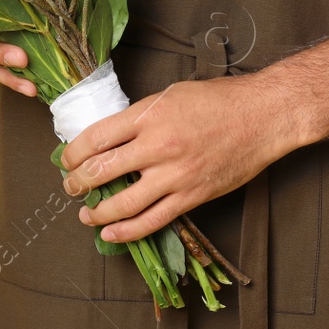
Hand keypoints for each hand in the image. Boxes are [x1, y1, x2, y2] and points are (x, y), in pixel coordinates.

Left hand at [58, 75, 288, 242]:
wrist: (262, 116)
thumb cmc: (219, 99)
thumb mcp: (170, 95)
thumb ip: (140, 116)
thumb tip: (113, 135)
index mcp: (148, 116)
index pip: (95, 139)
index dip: (73, 153)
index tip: (66, 159)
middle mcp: (157, 147)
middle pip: (102, 171)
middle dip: (77, 183)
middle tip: (70, 187)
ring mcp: (174, 175)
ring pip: (123, 203)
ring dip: (97, 212)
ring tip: (86, 213)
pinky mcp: (191, 196)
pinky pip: (152, 221)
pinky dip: (127, 231)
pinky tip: (110, 233)